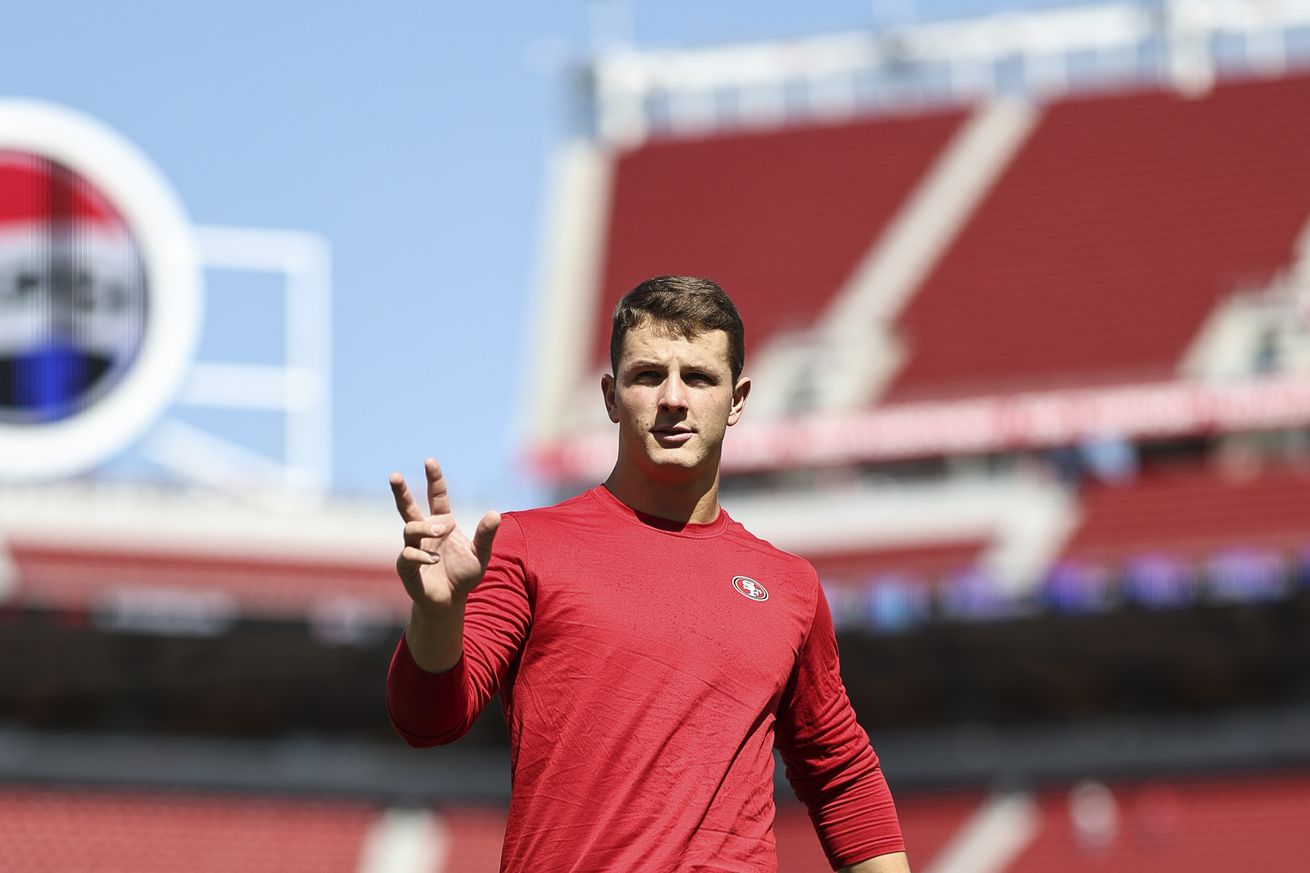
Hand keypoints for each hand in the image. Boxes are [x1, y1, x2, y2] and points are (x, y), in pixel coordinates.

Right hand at [389, 458, 500, 610]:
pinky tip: (434, 559)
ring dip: (425, 528)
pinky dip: (421, 555)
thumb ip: (486, 535)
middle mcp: (424, 532)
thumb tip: (494, 513)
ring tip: (442, 532)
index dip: (434, 479)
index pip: (436, 496)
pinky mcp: (406, 566)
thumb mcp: (481, 554)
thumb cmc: (464, 575)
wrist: (451, 601)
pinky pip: (407, 554)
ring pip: (410, 528)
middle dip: (400, 491)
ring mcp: (413, 547)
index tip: (430, 461)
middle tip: (394, 475)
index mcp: (442, 523)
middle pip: (408, 507)